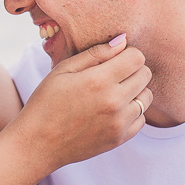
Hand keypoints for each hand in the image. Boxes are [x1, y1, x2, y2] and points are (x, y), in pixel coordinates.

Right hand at [13, 34, 151, 173]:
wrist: (38, 143)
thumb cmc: (46, 102)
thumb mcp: (63, 70)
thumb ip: (95, 53)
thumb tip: (122, 41)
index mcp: (99, 80)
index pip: (137, 57)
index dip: (127, 54)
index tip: (114, 59)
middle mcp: (114, 101)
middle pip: (145, 74)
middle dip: (132, 69)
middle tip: (112, 75)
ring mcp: (119, 122)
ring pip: (146, 97)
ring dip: (134, 91)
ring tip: (112, 93)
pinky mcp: (120, 138)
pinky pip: (141, 118)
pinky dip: (132, 112)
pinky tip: (112, 111)